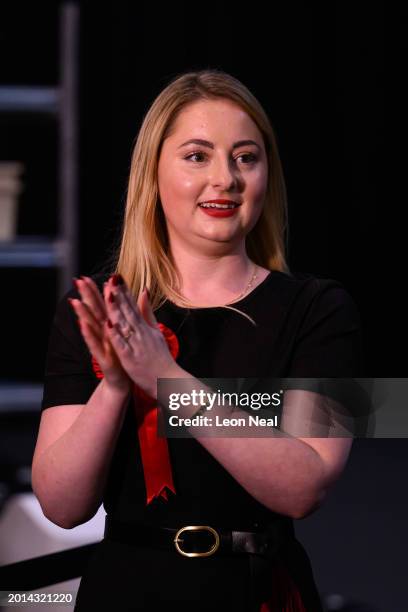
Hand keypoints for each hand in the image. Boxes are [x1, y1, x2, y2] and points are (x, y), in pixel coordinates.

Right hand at [68, 276, 131, 394]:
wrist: (124, 381)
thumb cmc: (123, 357)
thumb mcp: (124, 335)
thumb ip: (122, 317)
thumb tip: (118, 301)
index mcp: (111, 327)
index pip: (102, 306)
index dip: (95, 291)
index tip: (87, 276)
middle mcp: (103, 335)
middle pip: (94, 312)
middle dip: (86, 297)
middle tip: (77, 281)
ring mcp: (102, 346)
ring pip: (92, 327)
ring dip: (83, 314)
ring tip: (75, 301)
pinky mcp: (103, 358)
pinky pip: (95, 345)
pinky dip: (89, 335)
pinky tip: (83, 324)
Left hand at [104, 277, 176, 398]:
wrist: (168, 381)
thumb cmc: (160, 358)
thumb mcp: (155, 332)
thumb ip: (147, 312)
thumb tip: (144, 291)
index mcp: (145, 327)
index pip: (133, 306)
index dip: (125, 291)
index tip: (116, 276)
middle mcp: (141, 333)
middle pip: (128, 312)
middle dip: (119, 295)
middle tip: (111, 278)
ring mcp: (136, 345)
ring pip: (124, 325)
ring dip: (116, 310)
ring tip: (107, 295)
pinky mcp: (131, 359)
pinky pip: (122, 345)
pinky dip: (115, 334)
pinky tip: (108, 324)